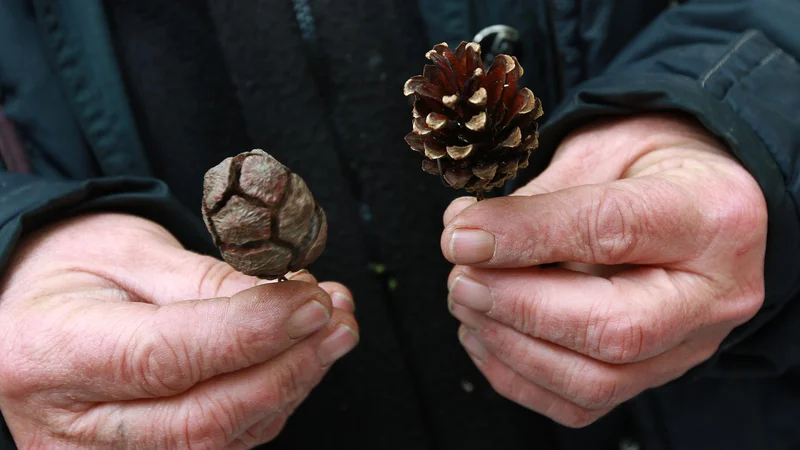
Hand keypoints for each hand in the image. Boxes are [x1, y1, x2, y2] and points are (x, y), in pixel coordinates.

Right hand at [0, 213, 357, 448]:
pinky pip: (220, 443)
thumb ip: (207, 283)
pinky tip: (297, 357)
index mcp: (53, 352)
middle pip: (202, 418)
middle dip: (289, 369)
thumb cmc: (73, 268)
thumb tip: (291, 306)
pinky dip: (269, 401)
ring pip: (220, 439)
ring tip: (331, 329)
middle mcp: (73, 424)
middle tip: (339, 320)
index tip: (313, 304)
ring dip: (291, 383)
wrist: (29, 311)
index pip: (167, 357)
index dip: (252, 333)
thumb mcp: (130, 250)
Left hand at [440, 113, 766, 426]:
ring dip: (509, 345)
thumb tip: (464, 239)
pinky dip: (518, 375)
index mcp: (711, 215)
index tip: (463, 238)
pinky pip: (582, 403)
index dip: (526, 237)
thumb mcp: (598, 150)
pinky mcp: (656, 374)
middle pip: (613, 328)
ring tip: (466, 300)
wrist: (695, 197)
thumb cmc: (646, 163)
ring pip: (595, 380)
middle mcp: (714, 294)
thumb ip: (536, 200)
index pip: (612, 231)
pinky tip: (485, 333)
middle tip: (461, 278)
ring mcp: (690, 346)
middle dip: (517, 307)